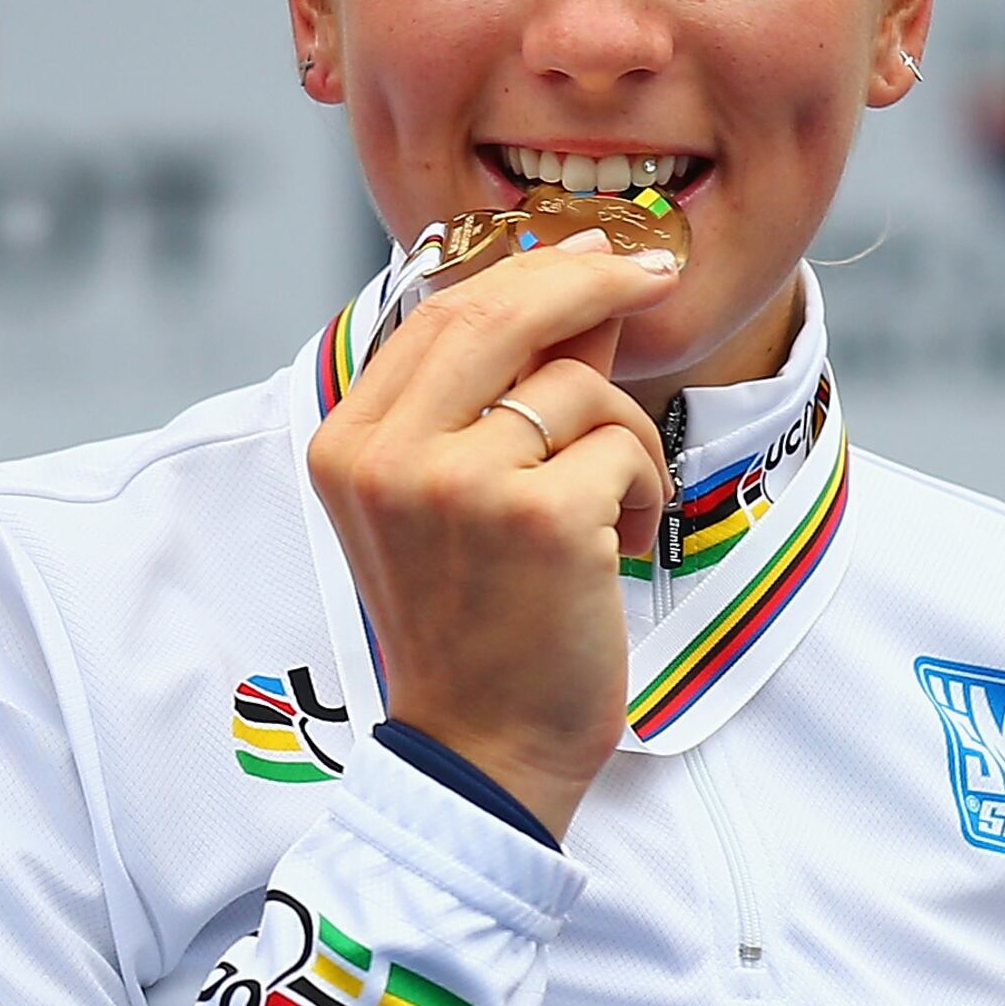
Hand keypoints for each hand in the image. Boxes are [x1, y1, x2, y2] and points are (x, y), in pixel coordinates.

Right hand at [304, 231, 681, 838]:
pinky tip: (612, 553)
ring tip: (605, 516)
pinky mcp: (536, 517)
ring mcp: (457, 484)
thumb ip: (498, 394)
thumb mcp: (454, 498)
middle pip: (500, 314)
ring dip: (621, 441)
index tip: (589, 254)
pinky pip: (622, 447)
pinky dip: (640, 493)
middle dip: (590, 279)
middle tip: (656, 274)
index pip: (440, 313)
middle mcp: (387, 455)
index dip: (525, 273)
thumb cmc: (477, 628)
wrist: (483, 751)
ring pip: (578, 387)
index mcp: (348, 443)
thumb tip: (579, 284)